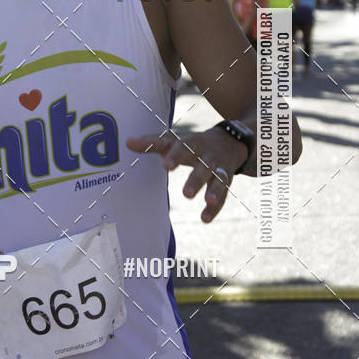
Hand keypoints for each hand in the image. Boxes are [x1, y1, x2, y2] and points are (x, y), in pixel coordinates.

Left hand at [126, 126, 246, 222]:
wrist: (230, 140)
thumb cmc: (192, 143)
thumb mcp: (174, 140)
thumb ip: (153, 143)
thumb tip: (128, 142)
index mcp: (192, 143)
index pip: (184, 147)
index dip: (175, 156)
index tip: (166, 166)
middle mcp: (208, 155)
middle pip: (204, 166)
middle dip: (196, 179)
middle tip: (186, 194)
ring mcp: (219, 168)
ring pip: (218, 179)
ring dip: (214, 191)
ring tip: (208, 201)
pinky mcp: (226, 180)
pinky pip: (224, 194)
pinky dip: (216, 207)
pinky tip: (205, 219)